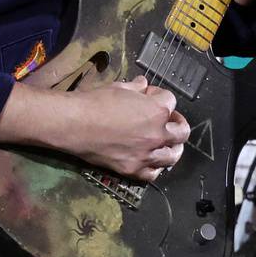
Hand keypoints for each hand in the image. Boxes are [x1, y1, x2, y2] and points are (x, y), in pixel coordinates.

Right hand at [71, 75, 188, 180]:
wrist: (73, 124)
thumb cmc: (95, 102)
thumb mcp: (119, 87)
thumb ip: (136, 88)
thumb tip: (143, 84)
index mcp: (157, 110)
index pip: (171, 102)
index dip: (160, 96)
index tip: (150, 96)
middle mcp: (157, 134)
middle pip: (182, 131)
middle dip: (177, 122)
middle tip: (168, 120)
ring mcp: (146, 154)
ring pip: (173, 155)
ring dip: (173, 147)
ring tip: (167, 142)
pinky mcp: (133, 169)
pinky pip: (153, 173)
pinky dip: (155, 167)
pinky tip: (152, 160)